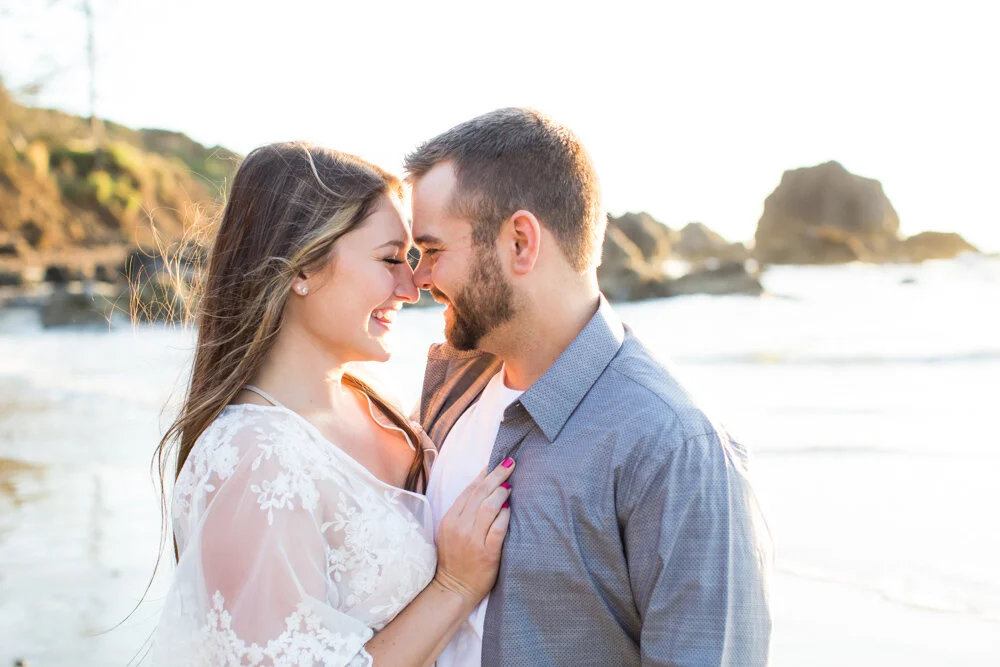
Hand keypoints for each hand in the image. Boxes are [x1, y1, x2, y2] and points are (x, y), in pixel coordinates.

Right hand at [433, 458, 514, 603]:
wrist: (453, 588)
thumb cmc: (455, 559)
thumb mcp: (450, 532)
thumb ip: (464, 512)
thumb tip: (484, 488)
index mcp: (449, 520)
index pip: (469, 491)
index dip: (483, 475)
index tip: (494, 463)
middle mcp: (459, 527)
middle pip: (480, 494)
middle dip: (496, 475)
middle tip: (510, 464)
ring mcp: (473, 540)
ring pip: (489, 507)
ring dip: (502, 493)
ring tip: (510, 486)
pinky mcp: (487, 552)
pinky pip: (498, 528)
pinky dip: (506, 515)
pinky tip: (511, 509)